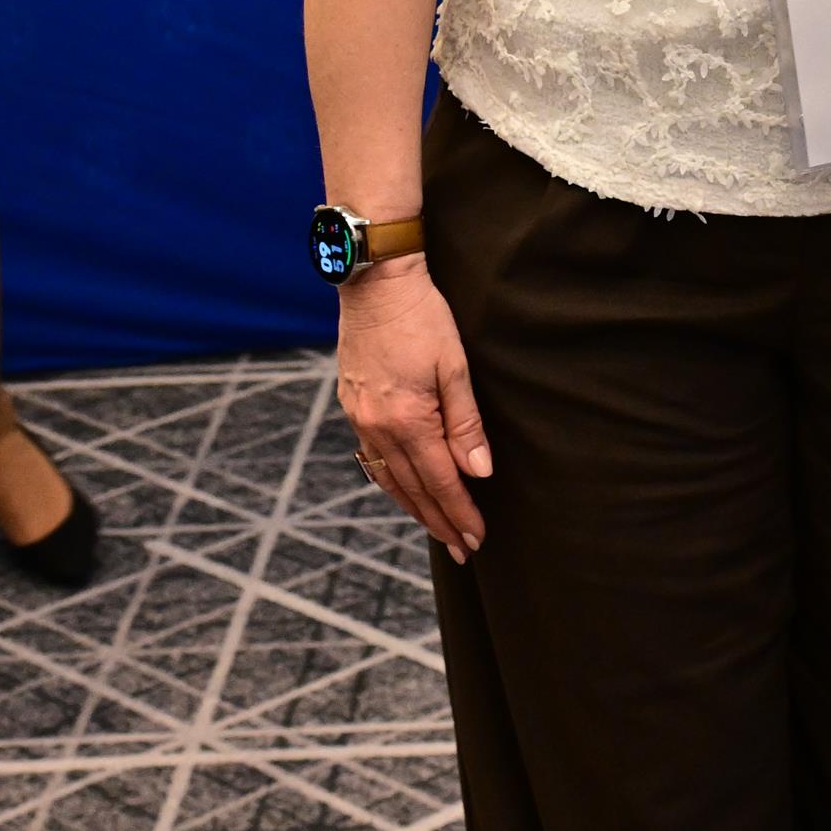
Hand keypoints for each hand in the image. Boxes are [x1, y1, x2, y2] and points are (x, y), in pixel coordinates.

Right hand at [334, 260, 492, 560]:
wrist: (375, 281)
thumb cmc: (422, 316)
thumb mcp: (454, 365)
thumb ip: (466, 422)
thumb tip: (478, 472)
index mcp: (405, 420)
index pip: (439, 481)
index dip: (459, 512)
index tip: (476, 539)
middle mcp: (377, 427)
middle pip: (413, 488)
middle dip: (439, 521)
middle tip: (462, 549)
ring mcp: (360, 417)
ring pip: (389, 478)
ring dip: (414, 508)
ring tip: (437, 529)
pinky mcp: (352, 405)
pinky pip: (373, 458)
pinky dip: (392, 481)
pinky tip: (405, 489)